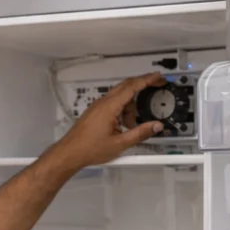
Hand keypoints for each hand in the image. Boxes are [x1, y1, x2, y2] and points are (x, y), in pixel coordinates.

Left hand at [47, 73, 166, 169]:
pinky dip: (121, 111)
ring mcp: (97, 106)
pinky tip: (122, 126)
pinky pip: (112, 104)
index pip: (131, 87)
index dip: (147, 80)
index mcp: (109, 107)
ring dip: (130, 108)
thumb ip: (140, 133)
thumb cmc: (92, 149)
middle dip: (142, 85)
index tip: (159, 76)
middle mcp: (103, 102)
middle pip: (126, 87)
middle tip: (158, 86)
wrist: (69, 153)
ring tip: (130, 127)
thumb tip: (158, 126)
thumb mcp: (120, 144)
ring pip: (120, 98)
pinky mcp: (95, 112)